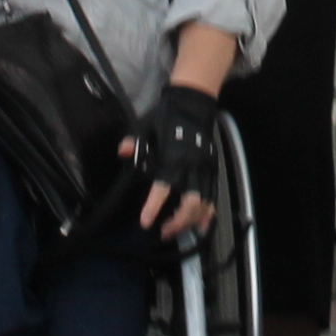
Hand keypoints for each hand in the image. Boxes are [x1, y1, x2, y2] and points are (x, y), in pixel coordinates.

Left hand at [132, 85, 224, 239]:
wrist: (194, 102)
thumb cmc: (167, 117)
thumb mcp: (147, 127)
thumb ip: (136, 143)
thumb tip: (122, 151)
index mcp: (172, 157)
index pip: (163, 186)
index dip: (154, 206)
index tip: (145, 222)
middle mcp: (190, 166)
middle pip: (189, 202)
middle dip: (178, 221)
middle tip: (164, 233)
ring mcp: (204, 169)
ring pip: (203, 203)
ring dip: (191, 221)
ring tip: (178, 233)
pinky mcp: (212, 169)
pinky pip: (213, 196)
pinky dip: (209, 213)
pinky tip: (202, 227)